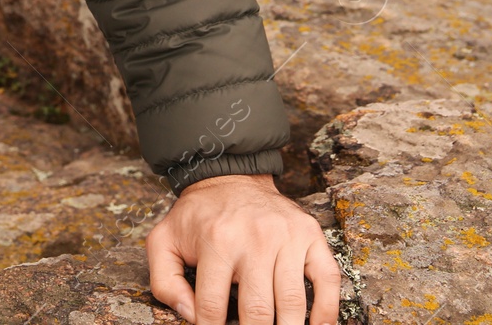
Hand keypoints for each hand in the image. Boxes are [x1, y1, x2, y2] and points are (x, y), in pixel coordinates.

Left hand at [147, 173, 340, 324]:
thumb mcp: (163, 241)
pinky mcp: (310, 235)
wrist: (228, 179)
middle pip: (257, 311)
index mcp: (216, 243)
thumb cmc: (197, 218)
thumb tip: (190, 316)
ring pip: (293, 302)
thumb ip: (165, 282)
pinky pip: (328, 280)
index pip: (213, 306)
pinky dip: (326, 312)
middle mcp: (254, 239)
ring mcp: (286, 237)